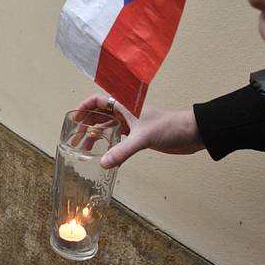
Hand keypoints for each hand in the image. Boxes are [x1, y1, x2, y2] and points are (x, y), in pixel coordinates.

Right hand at [76, 94, 203, 168]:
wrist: (191, 134)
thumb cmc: (170, 127)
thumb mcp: (143, 138)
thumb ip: (122, 151)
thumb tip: (103, 163)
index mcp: (124, 105)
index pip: (97, 100)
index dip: (83, 108)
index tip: (73, 120)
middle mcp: (126, 112)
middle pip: (99, 114)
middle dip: (85, 124)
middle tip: (74, 138)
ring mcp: (132, 123)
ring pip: (107, 126)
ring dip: (95, 135)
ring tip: (84, 148)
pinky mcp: (138, 134)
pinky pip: (117, 137)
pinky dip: (108, 143)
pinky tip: (103, 154)